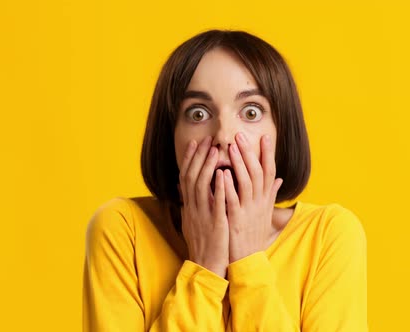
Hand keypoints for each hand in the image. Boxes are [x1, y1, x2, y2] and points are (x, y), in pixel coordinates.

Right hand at [178, 136, 228, 277]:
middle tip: (206, 139)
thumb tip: (185, 187)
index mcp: (189, 206)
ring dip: (207, 167)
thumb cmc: (203, 243)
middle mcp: (193, 208)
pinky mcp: (215, 224)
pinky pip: (216, 203)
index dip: (189, 159)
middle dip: (198, 157)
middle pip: (191, 177)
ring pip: (201, 186)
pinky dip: (219, 188)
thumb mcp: (193, 221)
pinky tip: (224, 175)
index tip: (194, 143)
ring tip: (214, 150)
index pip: (185, 177)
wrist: (206, 266)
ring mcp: (203, 215)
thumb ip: (191, 203)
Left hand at [225, 132, 282, 262]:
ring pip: (247, 182)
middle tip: (241, 135)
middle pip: (258, 172)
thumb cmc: (254, 234)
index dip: (268, 154)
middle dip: (250, 152)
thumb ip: (271, 194)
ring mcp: (248, 211)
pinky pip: (232, 200)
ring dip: (239, 164)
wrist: (248, 259)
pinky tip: (222, 173)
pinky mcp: (236, 220)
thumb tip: (280, 179)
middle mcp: (259, 202)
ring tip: (231, 147)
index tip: (265, 137)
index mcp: (265, 199)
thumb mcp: (265, 213)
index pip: (270, 171)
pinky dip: (228, 186)